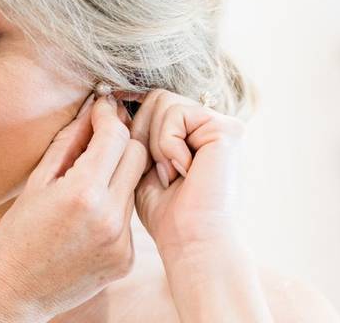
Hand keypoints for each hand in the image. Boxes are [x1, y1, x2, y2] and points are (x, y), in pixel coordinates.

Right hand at [0, 93, 147, 321]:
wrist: (16, 291)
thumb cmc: (18, 233)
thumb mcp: (37, 181)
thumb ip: (69, 143)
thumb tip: (91, 110)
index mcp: (83, 193)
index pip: (115, 136)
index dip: (108, 115)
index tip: (101, 107)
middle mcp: (110, 217)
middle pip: (137, 156)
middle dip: (120, 140)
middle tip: (100, 136)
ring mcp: (122, 241)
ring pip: (133, 185)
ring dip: (116, 175)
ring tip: (85, 182)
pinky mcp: (127, 259)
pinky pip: (129, 217)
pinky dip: (113, 208)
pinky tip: (87, 217)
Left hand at [123, 88, 246, 258]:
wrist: (191, 241)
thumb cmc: (165, 212)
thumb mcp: (143, 163)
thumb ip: (137, 131)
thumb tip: (113, 98)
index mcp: (193, 132)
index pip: (151, 104)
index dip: (135, 128)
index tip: (145, 165)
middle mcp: (210, 124)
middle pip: (155, 98)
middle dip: (144, 136)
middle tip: (161, 173)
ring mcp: (221, 124)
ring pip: (162, 101)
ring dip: (156, 144)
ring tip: (172, 174)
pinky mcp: (227, 129)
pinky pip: (177, 114)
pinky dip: (168, 145)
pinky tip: (184, 172)